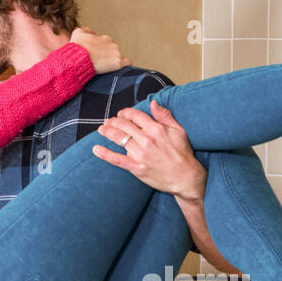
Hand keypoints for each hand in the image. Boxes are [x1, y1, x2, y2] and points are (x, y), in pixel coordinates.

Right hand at [70, 27, 129, 73]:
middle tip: (101, 63)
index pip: (108, 45)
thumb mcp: (78, 33)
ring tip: (107, 68)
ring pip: (119, 57)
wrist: (78, 58)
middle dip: (109, 56)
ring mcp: (116, 53)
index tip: (99, 56)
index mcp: (104, 39)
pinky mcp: (118, 63)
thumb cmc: (77, 48)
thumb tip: (91, 32)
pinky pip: (128, 63)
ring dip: (114, 61)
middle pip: (114, 51)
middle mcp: (112, 44)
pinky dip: (126, 65)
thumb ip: (86, 30)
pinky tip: (122, 69)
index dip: (103, 51)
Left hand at [91, 100, 206, 202]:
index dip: (125, 113)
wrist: (186, 178)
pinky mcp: (137, 168)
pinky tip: (96, 149)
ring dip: (107, 132)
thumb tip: (152, 102)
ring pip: (119, 139)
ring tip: (101, 130)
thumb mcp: (179, 130)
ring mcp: (141, 154)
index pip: (135, 115)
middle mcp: (147, 140)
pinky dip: (105, 154)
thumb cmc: (183, 154)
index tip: (121, 114)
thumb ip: (165, 115)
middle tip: (109, 121)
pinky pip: (118, 160)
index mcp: (156, 129)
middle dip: (113, 121)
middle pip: (124, 125)